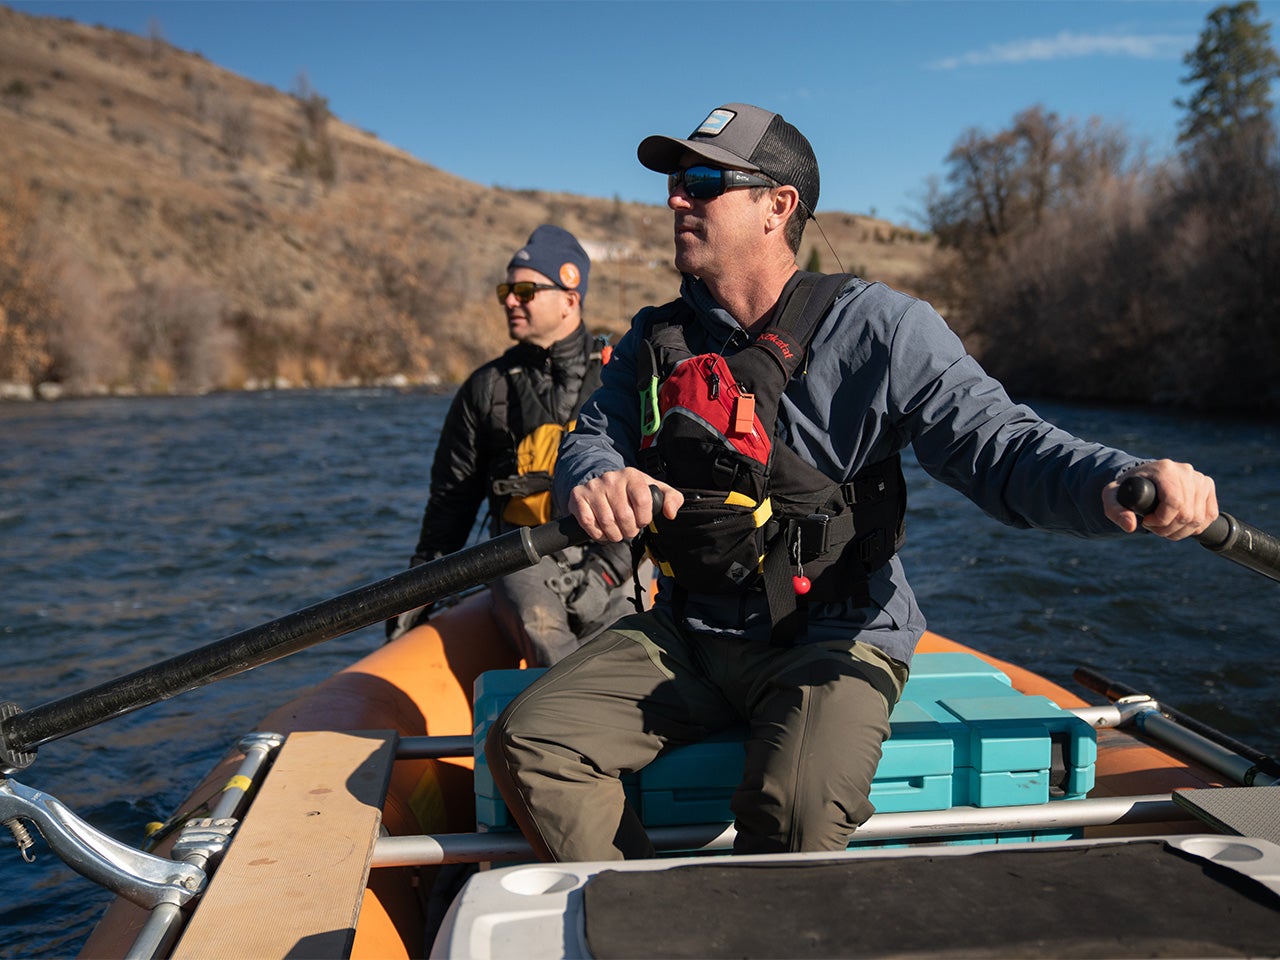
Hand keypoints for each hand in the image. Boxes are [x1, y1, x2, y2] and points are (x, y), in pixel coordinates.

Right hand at [568, 467, 681, 541]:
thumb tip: (670, 513)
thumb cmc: (631, 491)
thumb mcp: (655, 491)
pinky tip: (602, 531)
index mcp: (631, 475)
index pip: (643, 500)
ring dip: (614, 534)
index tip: (642, 521)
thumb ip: (672, 499)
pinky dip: (597, 533)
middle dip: (629, 530)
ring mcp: (593, 486)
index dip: (644, 518)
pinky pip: (588, 522)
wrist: (602, 484)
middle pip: (624, 515)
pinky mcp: (578, 496)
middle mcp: (611, 478)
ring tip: (617, 531)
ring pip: (606, 522)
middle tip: (629, 530)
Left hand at [1103, 459, 1217, 539]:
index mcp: (1164, 469)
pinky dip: (1194, 527)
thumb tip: (1130, 526)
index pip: (1174, 503)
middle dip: (1168, 529)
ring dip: (1180, 531)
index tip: (1146, 522)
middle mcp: (1185, 471)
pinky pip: (1209, 516)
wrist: (1142, 479)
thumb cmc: (1127, 488)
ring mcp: (1199, 478)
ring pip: (1198, 519)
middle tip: (1153, 527)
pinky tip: (1179, 524)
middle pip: (1187, 514)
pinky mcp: (1207, 486)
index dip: (1161, 521)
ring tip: (1163, 527)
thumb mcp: (1112, 496)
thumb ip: (1115, 511)